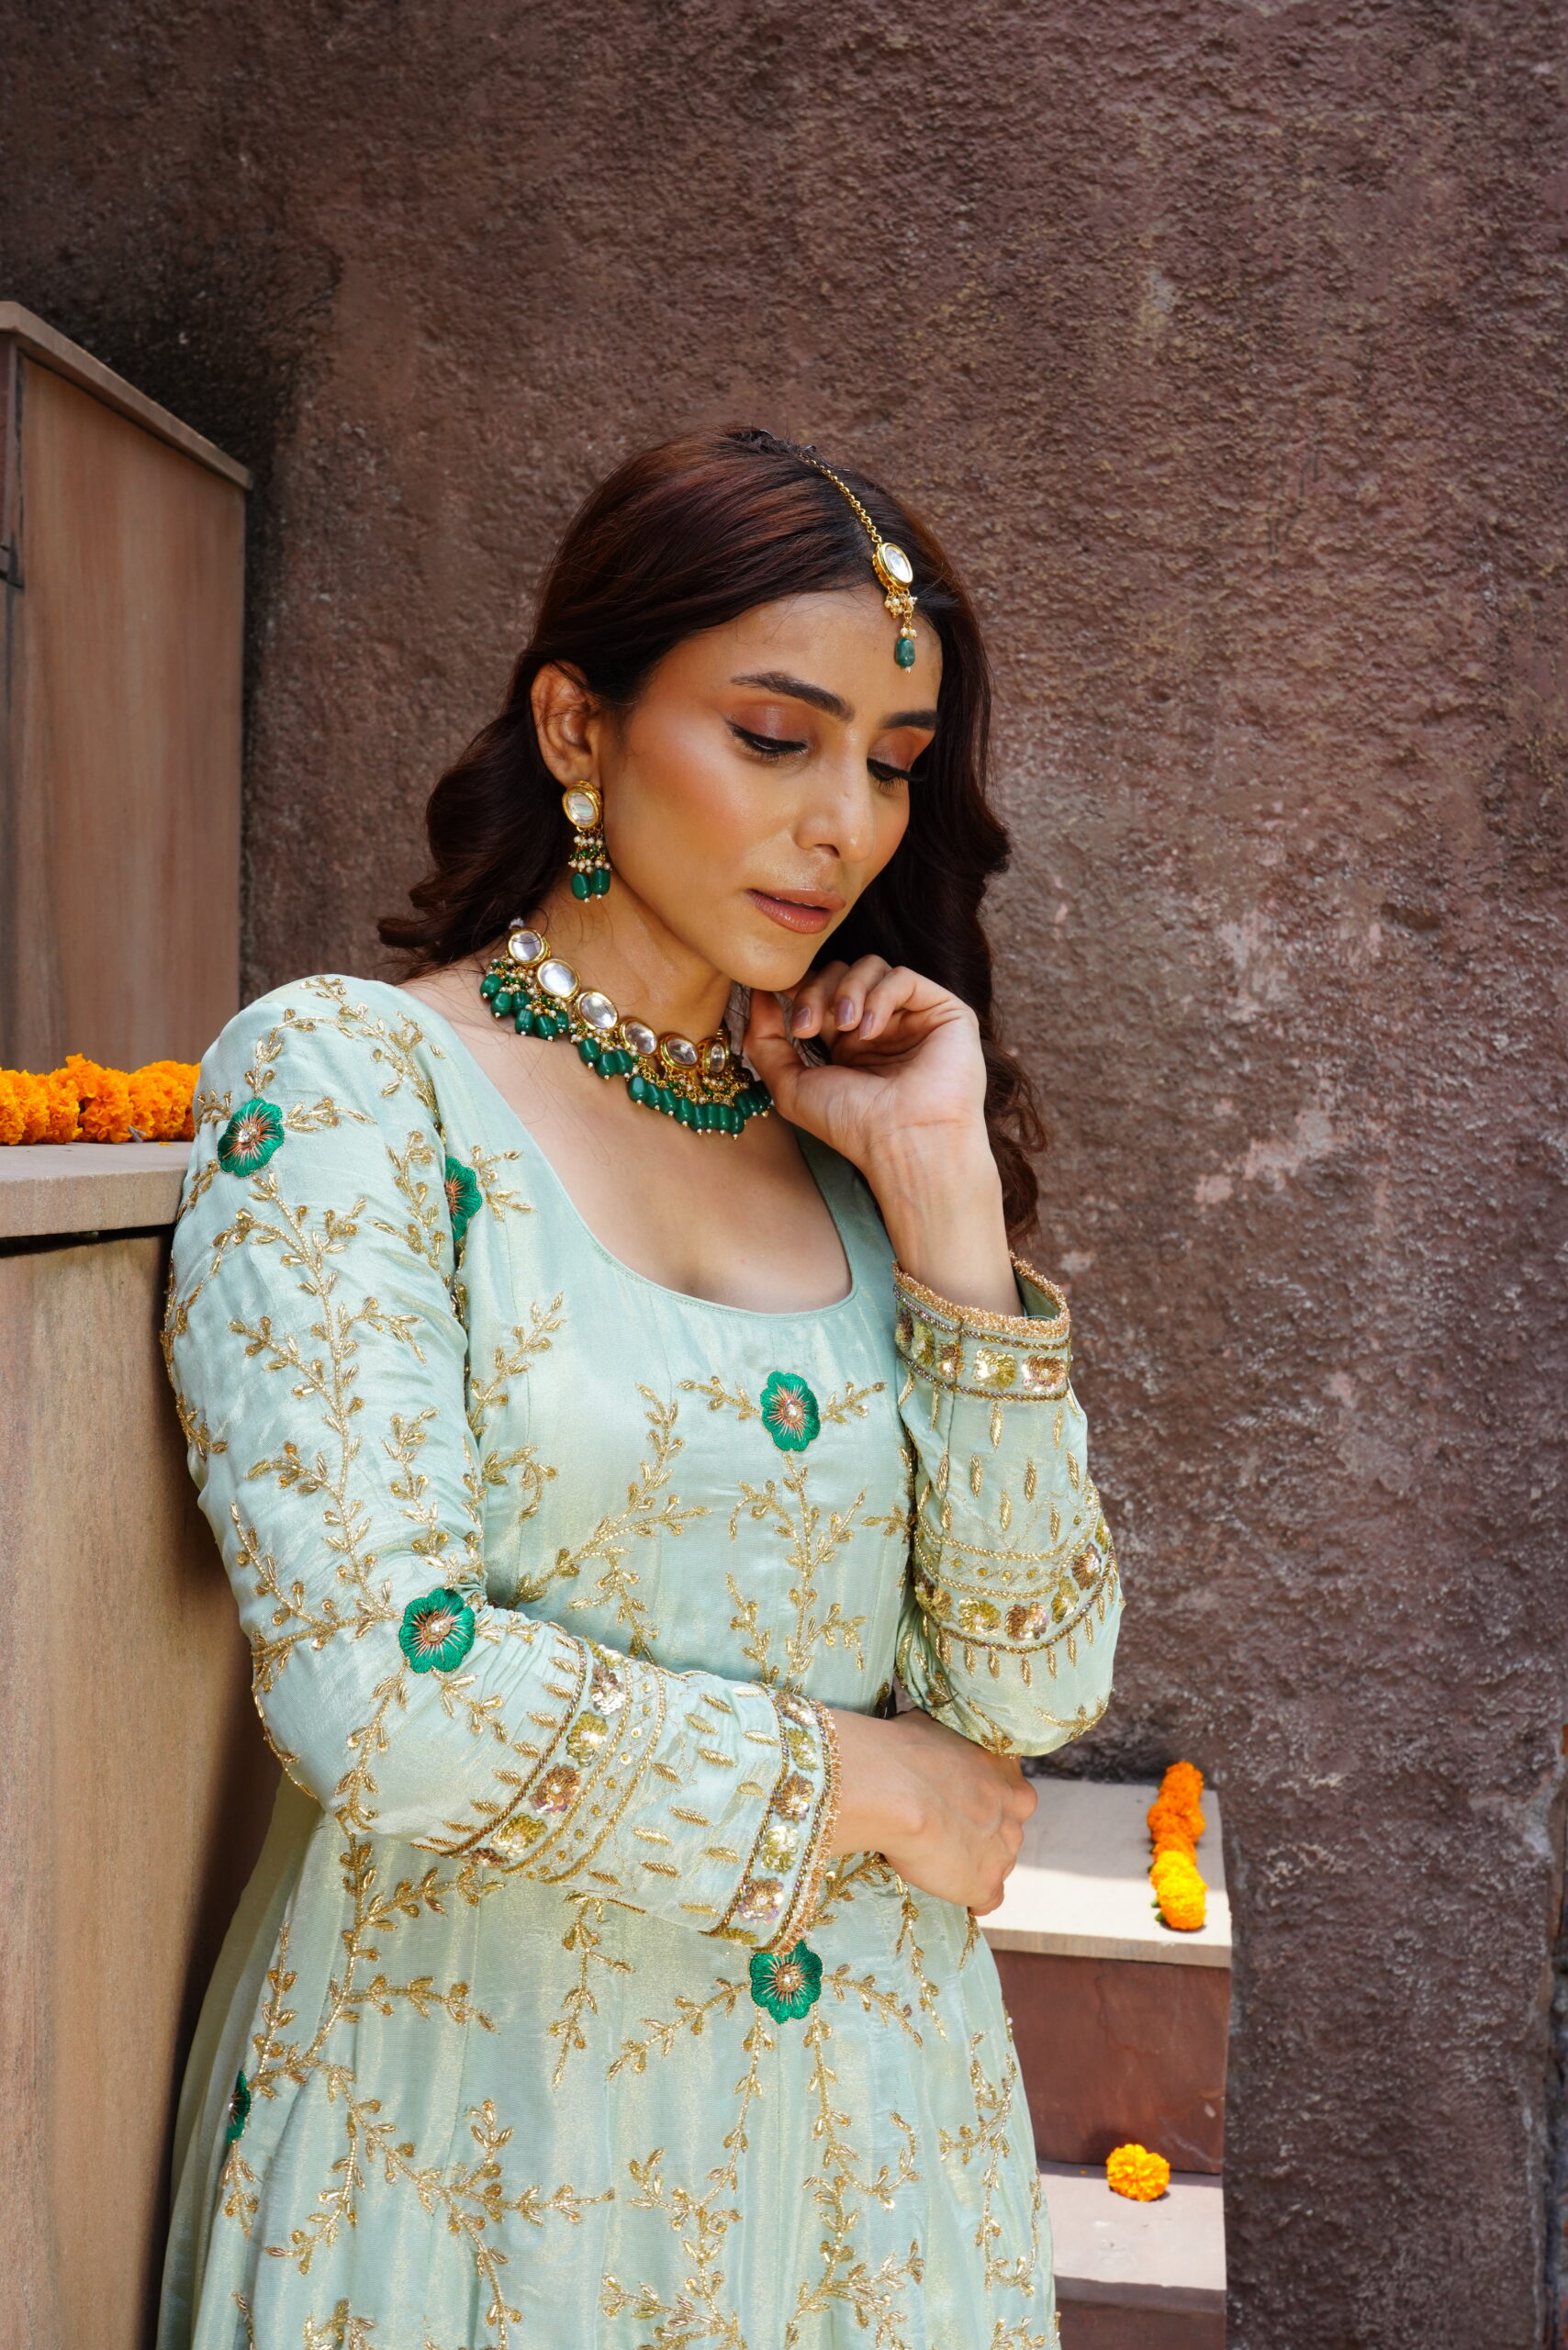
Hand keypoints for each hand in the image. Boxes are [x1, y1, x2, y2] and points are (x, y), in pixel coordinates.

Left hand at [745, 959, 1019, 1316]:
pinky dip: (879, 996)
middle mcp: (881, 1027)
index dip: (798, 989)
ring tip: (843, 1027)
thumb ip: (765, 1041)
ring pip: (871, 967)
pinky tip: (870, 1031)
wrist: (904, 1142)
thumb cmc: (851, 1125)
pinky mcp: (944, 1012)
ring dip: (846, 990)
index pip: (820, 991)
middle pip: (841, 973)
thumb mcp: (790, 1087)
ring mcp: (912, 1018)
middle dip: (815, 991)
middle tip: (805, 1028)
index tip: (777, 999)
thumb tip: (759, 995)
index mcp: (848, 1044)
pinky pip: (903, 977)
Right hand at [826, 1705, 1036, 1914]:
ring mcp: (1006, 1849)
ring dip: (973, 1860)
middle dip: (981, 1829)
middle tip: (943, 1827)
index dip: (980, 1796)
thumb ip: (951, 1748)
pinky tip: (948, 1889)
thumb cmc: (905, 1751)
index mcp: (1008, 1769)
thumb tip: (935, 1746)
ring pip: (997, 1861)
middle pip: (1005, 1827)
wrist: (896, 1789)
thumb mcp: (938, 1731)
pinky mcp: (988, 1884)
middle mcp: (1017, 1809)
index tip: (956, 1798)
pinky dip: (971, 1897)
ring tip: (934, 1856)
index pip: (1007, 1789)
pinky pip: (988, 1899)